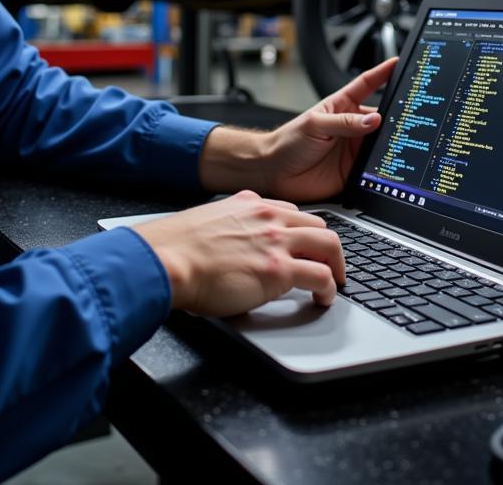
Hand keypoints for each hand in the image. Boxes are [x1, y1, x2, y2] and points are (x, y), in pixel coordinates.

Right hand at [132, 191, 344, 315]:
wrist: (166, 259)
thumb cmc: (176, 248)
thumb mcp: (208, 222)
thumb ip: (230, 225)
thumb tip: (234, 244)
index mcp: (249, 204)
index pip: (291, 212)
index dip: (302, 232)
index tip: (306, 245)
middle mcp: (267, 217)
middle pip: (317, 224)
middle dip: (326, 245)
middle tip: (328, 264)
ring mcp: (276, 241)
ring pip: (329, 244)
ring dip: (336, 264)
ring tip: (335, 281)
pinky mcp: (278, 270)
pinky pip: (321, 276)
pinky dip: (329, 288)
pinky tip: (323, 299)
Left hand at [259, 57, 397, 201]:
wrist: (274, 172)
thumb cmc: (288, 142)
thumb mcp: (315, 125)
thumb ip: (344, 122)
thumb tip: (373, 119)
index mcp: (341, 106)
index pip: (366, 85)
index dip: (382, 74)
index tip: (398, 64)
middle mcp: (351, 126)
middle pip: (381, 116)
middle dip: (395, 113)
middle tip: (409, 113)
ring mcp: (354, 148)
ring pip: (382, 142)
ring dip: (391, 142)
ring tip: (400, 141)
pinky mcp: (355, 171)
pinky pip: (375, 168)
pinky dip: (385, 166)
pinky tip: (390, 165)